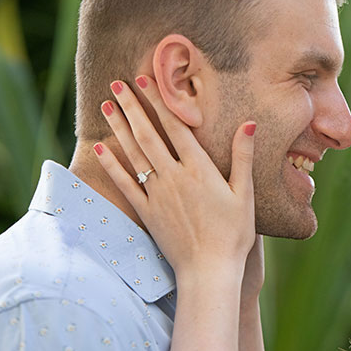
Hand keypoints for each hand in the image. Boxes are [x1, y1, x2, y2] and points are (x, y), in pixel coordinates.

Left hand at [93, 75, 256, 278]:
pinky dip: (112, 163)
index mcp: (200, 170)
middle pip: (149, 134)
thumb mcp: (245, 194)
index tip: (148, 79)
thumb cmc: (234, 234)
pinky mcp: (147, 212)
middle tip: (118, 82)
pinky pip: (125, 182)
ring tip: (107, 104)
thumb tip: (249, 124)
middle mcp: (174, 177)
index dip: (161, 101)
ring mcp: (157, 195)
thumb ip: (243, 156)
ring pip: (134, 153)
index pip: (176, 127)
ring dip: (120, 126)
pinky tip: (102, 146)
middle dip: (133, 105)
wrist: (209, 271)